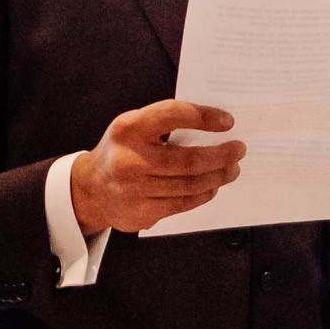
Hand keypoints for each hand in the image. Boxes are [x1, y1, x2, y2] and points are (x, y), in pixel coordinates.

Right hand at [70, 100, 245, 235]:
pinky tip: (213, 186)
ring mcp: (135, 190)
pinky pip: (183, 203)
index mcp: (128, 129)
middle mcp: (130, 160)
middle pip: (189, 160)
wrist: (90, 190)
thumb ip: (163, 123)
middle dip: (221, 155)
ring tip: (232, 169)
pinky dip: (204, 194)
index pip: (172, 115)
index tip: (228, 121)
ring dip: (218, 176)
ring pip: (190, 185)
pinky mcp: (143, 212)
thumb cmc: (122, 152)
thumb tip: (213, 125)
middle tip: (238, 150)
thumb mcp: (133, 127)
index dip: (203, 117)